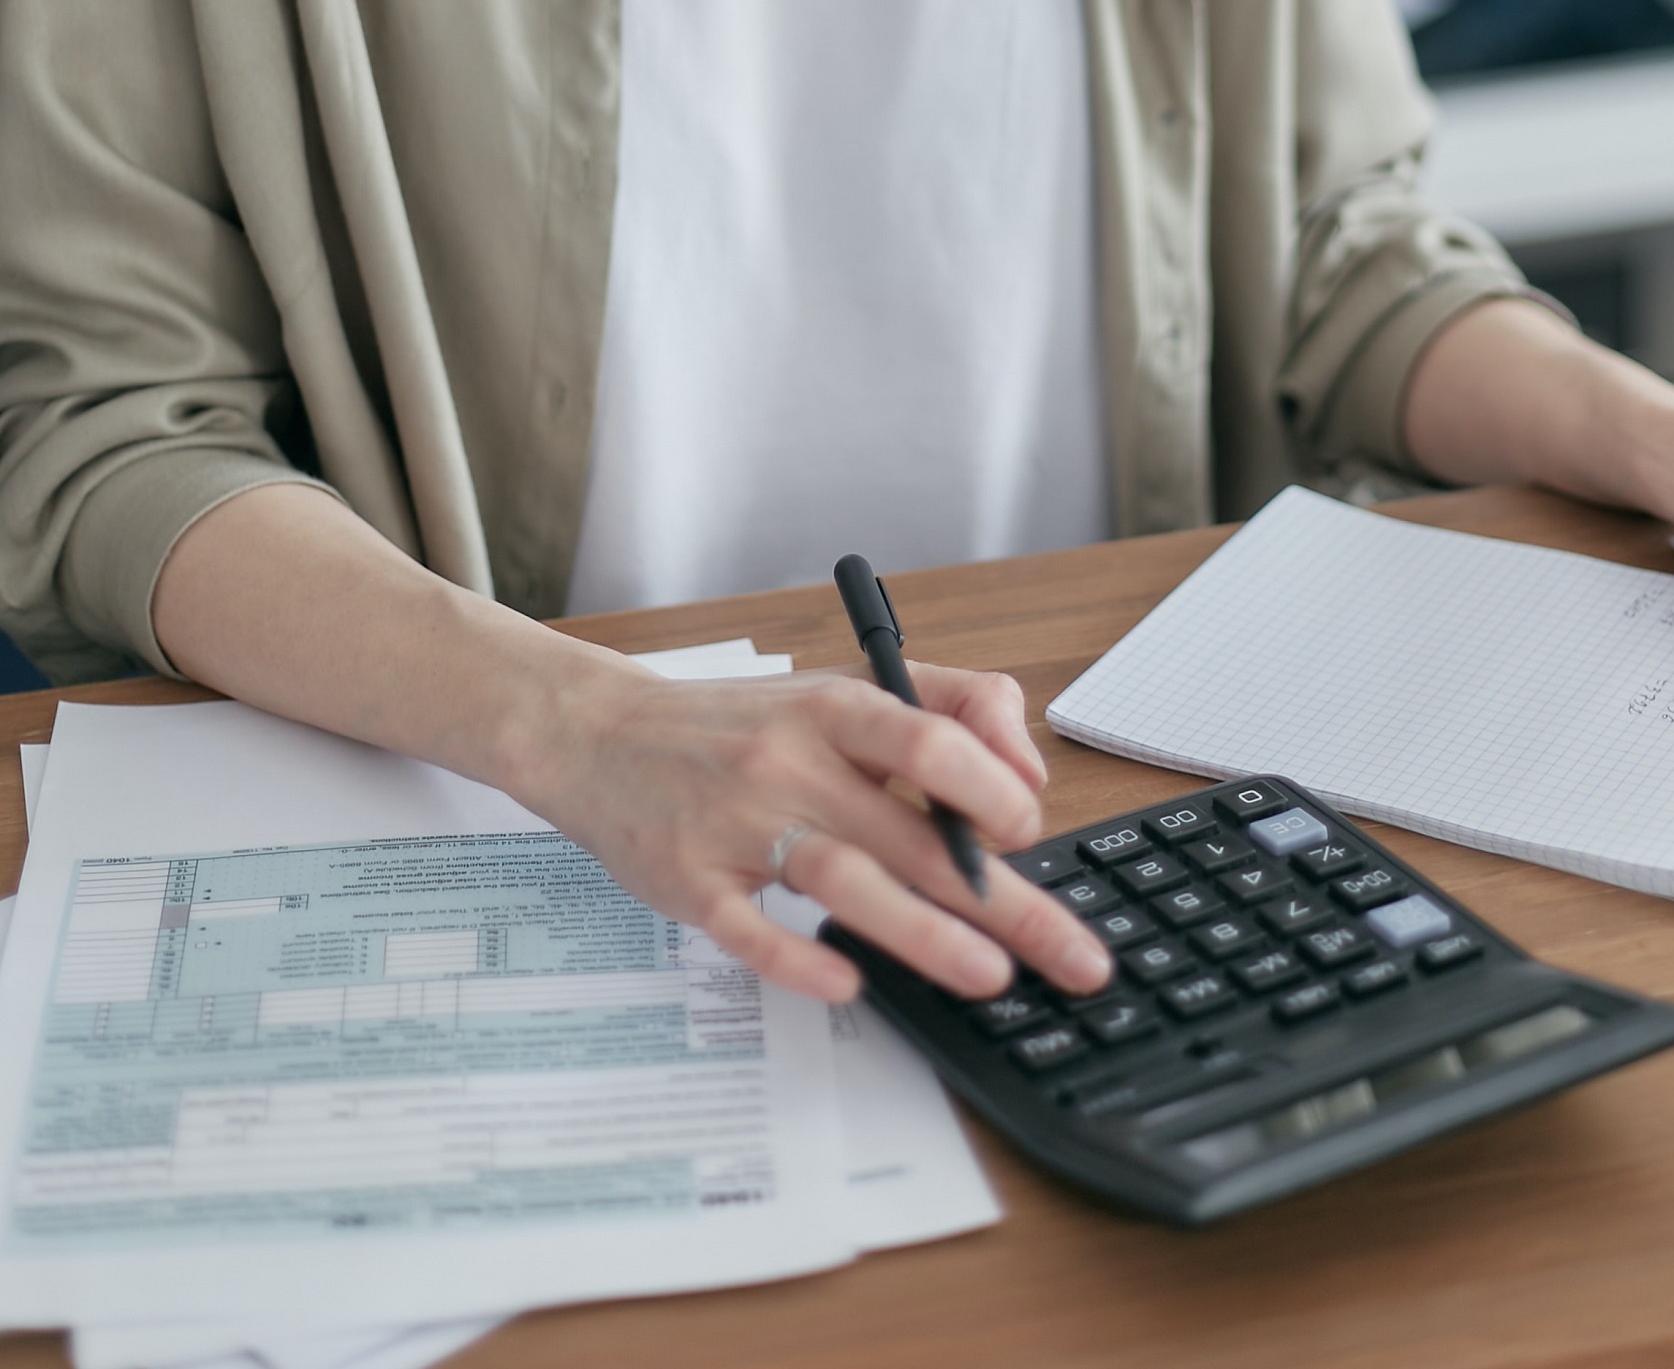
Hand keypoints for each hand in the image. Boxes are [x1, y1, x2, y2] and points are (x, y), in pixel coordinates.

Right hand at [515, 649, 1115, 1009]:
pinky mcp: (691, 882)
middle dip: (1004, 901)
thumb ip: (950, 707)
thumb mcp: (843, 687)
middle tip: (1070, 956)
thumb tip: (1027, 778)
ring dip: (924, 934)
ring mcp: (737, 824)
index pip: (930, 739)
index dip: (992, 788)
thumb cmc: (743, 723)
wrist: (602, 734)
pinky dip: (798, 959)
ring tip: (989, 977)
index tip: (1031, 833)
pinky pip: (749, 929)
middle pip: (911, 833)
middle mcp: (790, 760)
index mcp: (835, 707)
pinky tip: (847, 985)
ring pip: (842, 880)